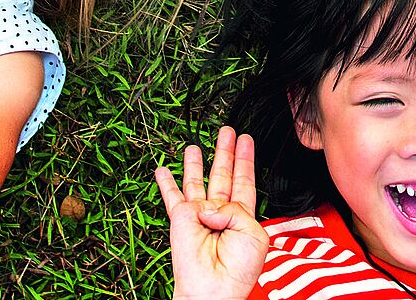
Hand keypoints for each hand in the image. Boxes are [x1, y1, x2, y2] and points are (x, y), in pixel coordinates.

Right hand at [156, 127, 268, 299]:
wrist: (214, 290)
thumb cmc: (238, 270)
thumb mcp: (253, 233)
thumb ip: (236, 209)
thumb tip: (209, 206)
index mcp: (242, 216)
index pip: (244, 181)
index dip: (245, 160)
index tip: (246, 140)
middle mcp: (220, 212)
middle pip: (223, 174)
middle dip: (224, 151)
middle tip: (227, 131)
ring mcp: (200, 214)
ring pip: (196, 180)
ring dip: (195, 163)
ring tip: (194, 145)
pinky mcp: (181, 219)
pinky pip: (172, 196)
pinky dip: (166, 183)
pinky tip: (162, 171)